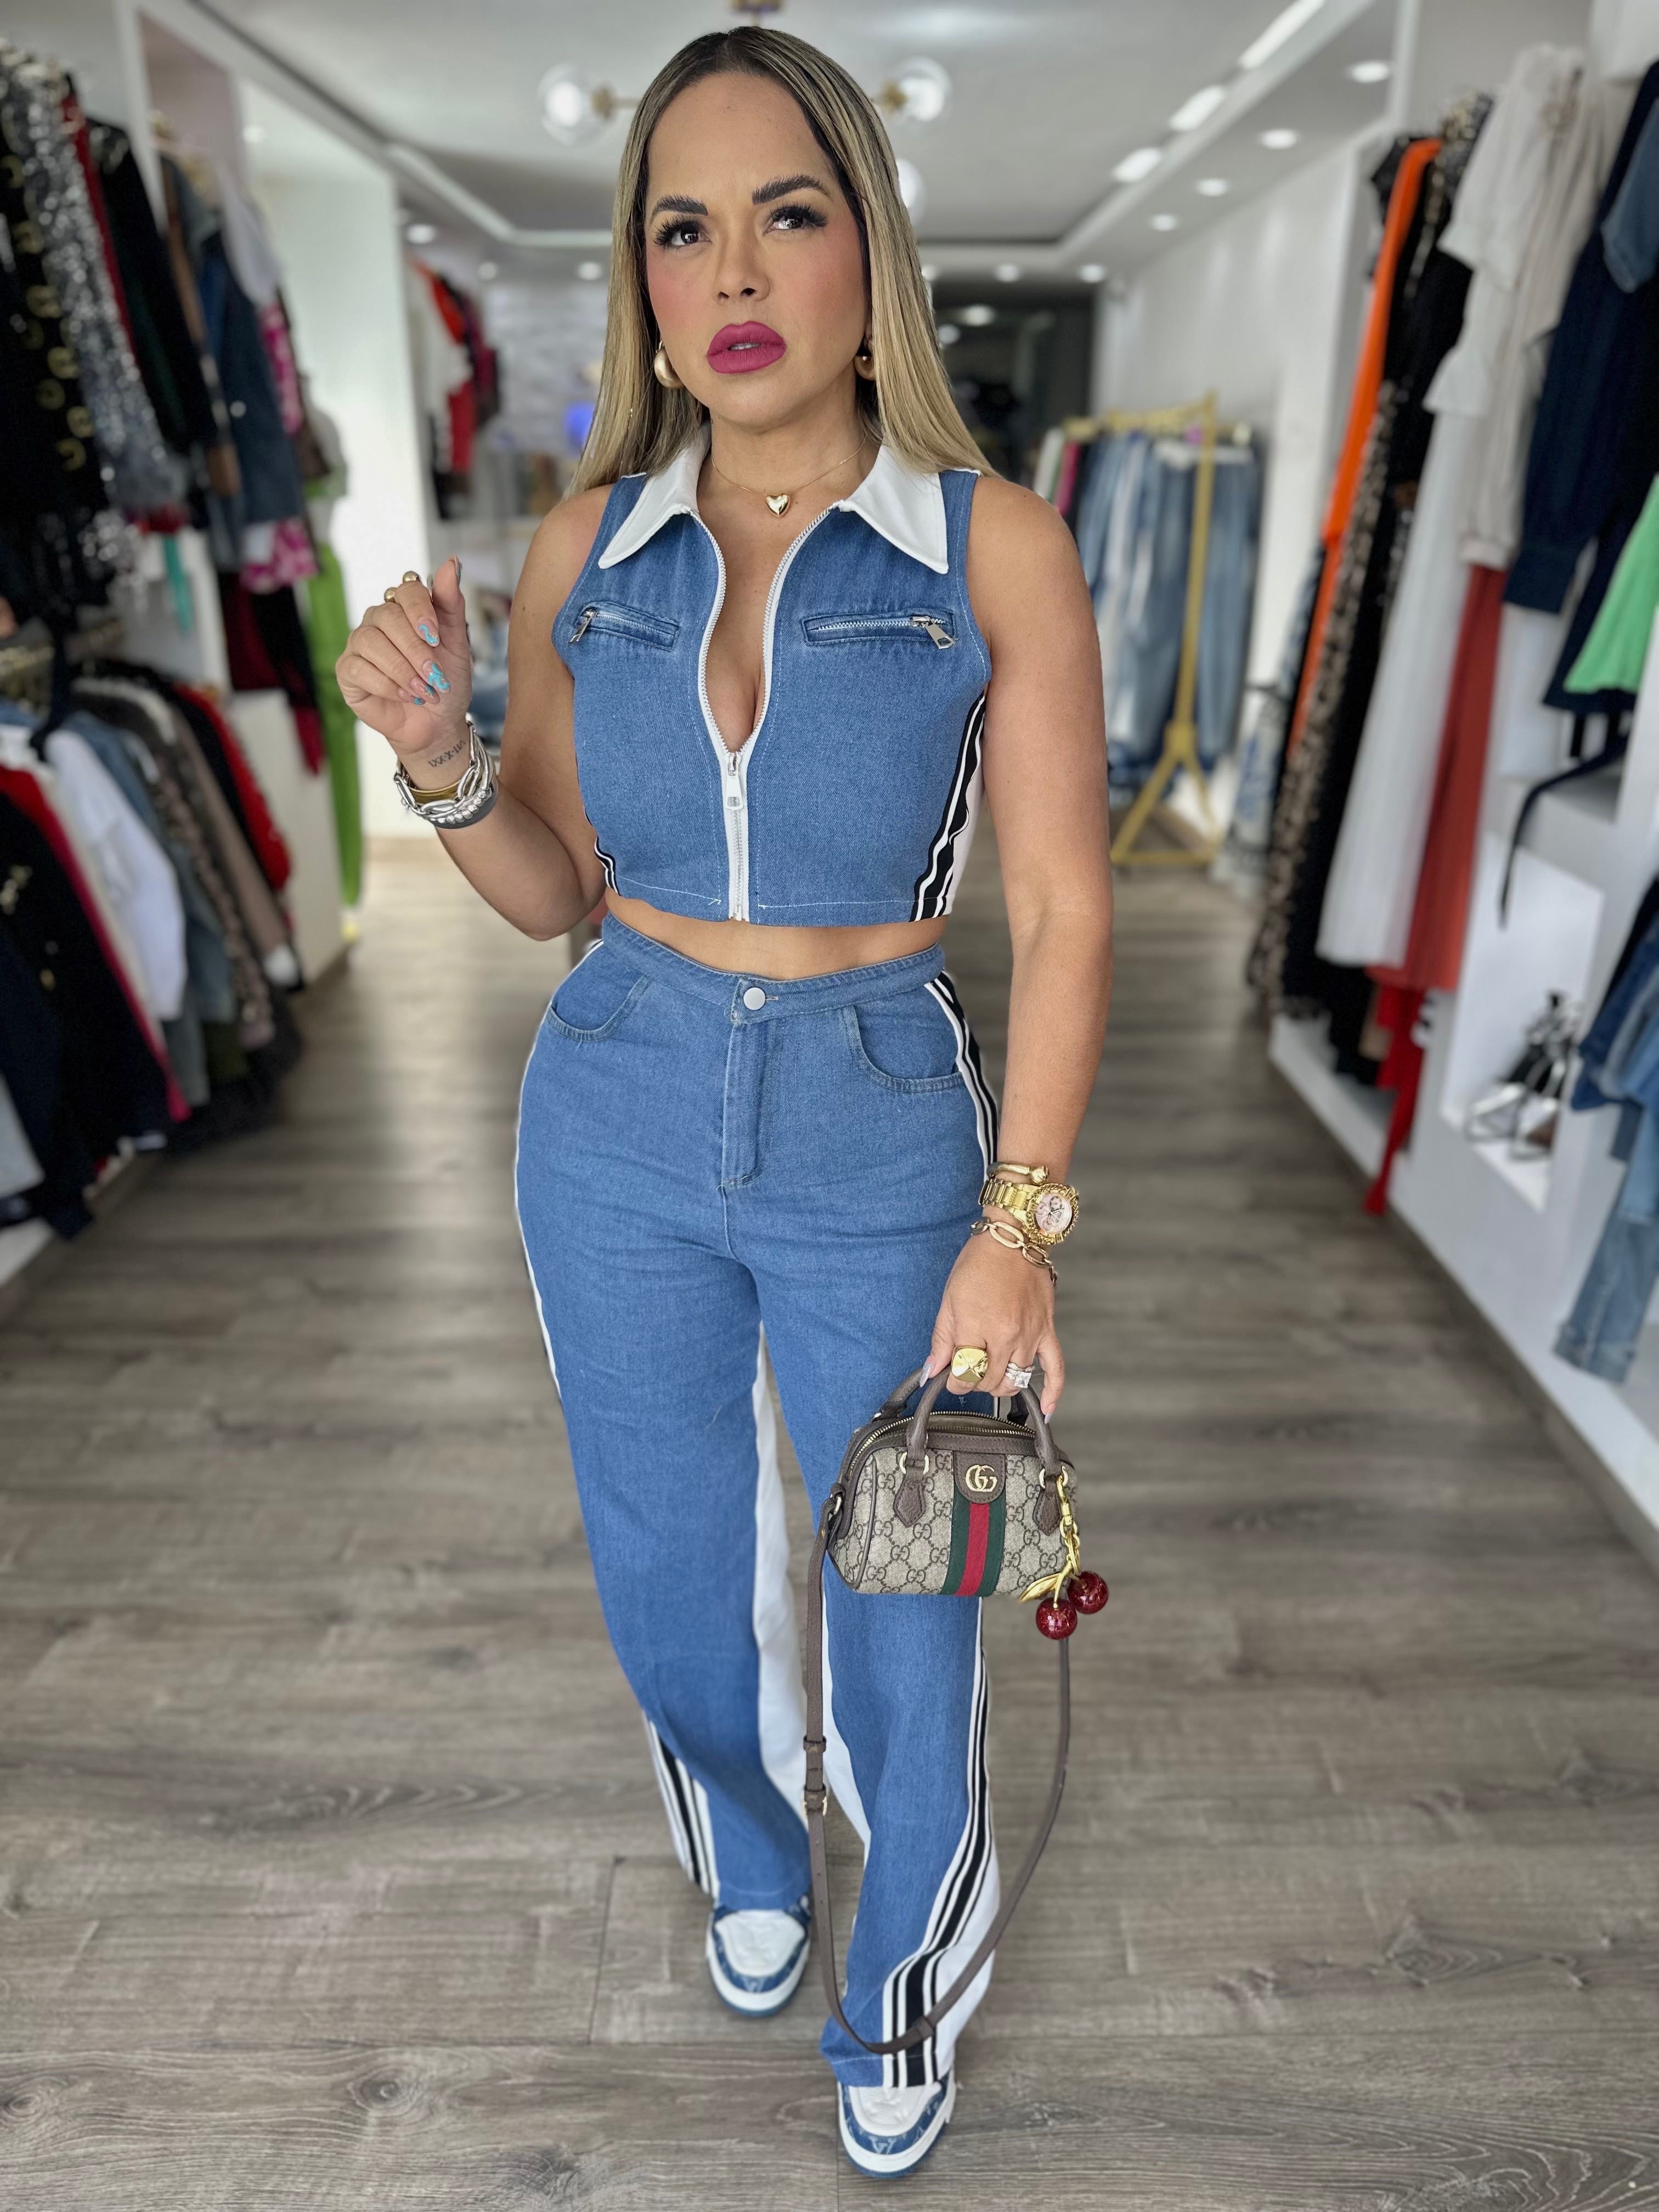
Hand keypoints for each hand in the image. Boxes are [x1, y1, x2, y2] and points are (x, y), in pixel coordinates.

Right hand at [336, 556, 472, 766]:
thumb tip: (452, 562)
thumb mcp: (457, 645)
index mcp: (406, 609)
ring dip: (402, 670)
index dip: (421, 611)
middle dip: (415, 649)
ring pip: (371, 643)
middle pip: (387, 617)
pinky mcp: (347, 671)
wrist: (437, 725)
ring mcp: (359, 645)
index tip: (437, 637)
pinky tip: (406, 696)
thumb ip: (451, 604)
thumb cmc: (446, 683)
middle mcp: (379, 621)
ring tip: (423, 690)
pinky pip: (360, 668)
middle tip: (435, 675)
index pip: (407, 589)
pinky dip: (387, 685)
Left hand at [925, 1229, 1062, 1418]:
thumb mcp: (949, 1300)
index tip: (950, 1376)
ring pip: (1015, 1380)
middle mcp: (1006, 1336)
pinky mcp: (1047, 1331)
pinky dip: (1052, 1392)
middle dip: (973, 1383)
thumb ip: (941, 1339)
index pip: (964, 1375)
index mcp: (977, 1327)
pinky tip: (1045, 1409)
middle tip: (967, 1371)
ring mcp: (1030, 1336)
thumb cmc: (979, 1264)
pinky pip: (1055, 1368)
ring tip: (989, 1375)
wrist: (1014, 1239)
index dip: (954, 1382)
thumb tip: (932, 1371)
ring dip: (999, 1385)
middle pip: (989, 1381)